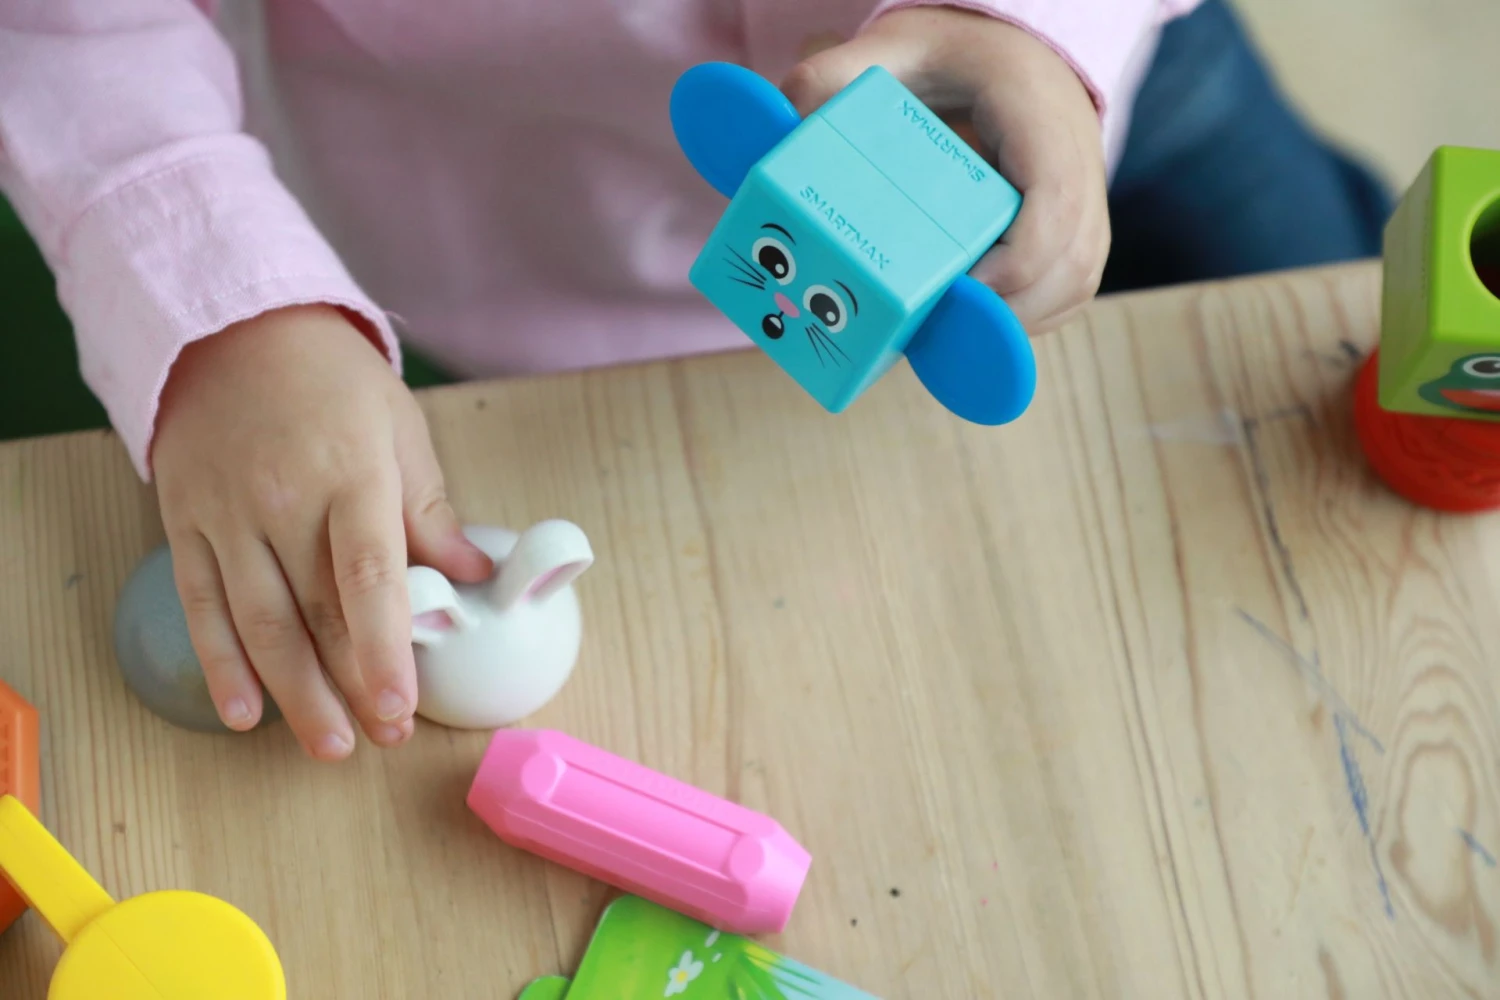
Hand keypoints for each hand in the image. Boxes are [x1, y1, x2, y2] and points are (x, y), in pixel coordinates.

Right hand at [152, 306, 492, 758]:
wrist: (231, 328)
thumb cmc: (332, 382)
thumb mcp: (398, 429)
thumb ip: (430, 511)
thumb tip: (474, 578)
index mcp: (349, 475)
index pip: (369, 580)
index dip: (383, 650)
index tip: (400, 706)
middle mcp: (282, 500)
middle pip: (315, 614)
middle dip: (349, 687)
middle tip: (381, 739)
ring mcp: (225, 515)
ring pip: (258, 623)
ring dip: (293, 693)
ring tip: (328, 745)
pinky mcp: (185, 524)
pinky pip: (201, 606)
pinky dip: (220, 665)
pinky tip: (244, 713)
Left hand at [783, 7, 1110, 332]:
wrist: (1008, 58)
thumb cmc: (952, 57)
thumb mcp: (893, 49)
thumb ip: (835, 77)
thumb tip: (782, 122)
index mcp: (1038, 114)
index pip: (1052, 197)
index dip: (1014, 260)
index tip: (957, 288)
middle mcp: (1078, 161)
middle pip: (1070, 258)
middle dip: (1006, 309)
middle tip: (933, 329)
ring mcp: (1086, 201)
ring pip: (1074, 282)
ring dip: (1014, 322)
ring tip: (945, 335)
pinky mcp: (1078, 232)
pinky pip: (1066, 289)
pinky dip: (1022, 318)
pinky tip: (971, 328)